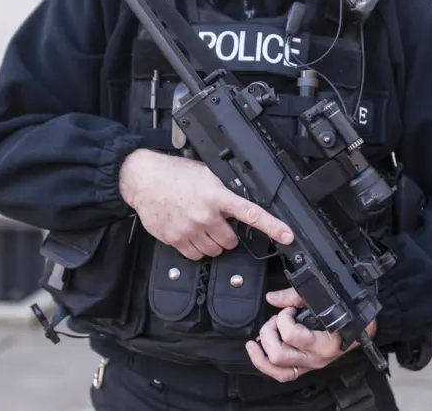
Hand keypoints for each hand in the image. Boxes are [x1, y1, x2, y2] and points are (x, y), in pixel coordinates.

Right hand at [119, 149, 293, 260]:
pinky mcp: (175, 240)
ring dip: (212, 242)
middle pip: (231, 241)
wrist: (143, 180)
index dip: (272, 226)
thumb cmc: (175, 175)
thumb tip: (243, 198)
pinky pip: (196, 256)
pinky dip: (196, 248)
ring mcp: (189, 229)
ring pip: (214, 251)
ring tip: (200, 225)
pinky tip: (190, 233)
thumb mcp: (206, 174)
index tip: (287, 235)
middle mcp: (205, 215)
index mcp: (216, 195)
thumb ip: (225, 189)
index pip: (250, 213)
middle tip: (216, 222)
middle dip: (227, 234)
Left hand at [246, 288, 376, 382]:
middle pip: (279, 355)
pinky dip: (266, 364)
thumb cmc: (348, 313)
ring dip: (262, 354)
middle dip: (269, 333)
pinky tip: (258, 351)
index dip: (284, 318)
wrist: (365, 328)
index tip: (290, 309)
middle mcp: (316, 358)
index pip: (292, 335)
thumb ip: (295, 296)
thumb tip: (272, 298)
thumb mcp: (323, 299)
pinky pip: (282, 374)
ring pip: (277, 370)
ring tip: (259, 338)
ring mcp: (310, 365)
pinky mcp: (305, 367)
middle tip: (275, 320)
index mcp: (323, 343)